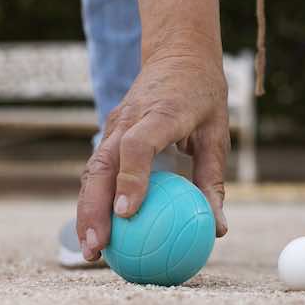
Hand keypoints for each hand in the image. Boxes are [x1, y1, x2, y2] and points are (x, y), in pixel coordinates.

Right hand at [76, 0, 230, 260]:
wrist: (176, 52)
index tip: (128, 214)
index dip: (130, 179)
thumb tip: (217, 230)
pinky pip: (97, 170)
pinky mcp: (108, 133)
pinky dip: (93, 200)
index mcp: (160, 114)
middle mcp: (129, 120)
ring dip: (86, 210)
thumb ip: (213, 180)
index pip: (137, 146)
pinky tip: (99, 233)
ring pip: (92, 170)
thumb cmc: (203, 95)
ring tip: (91, 252)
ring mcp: (114, 125)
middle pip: (101, 165)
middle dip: (94, 208)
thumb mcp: (217, 133)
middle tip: (97, 249)